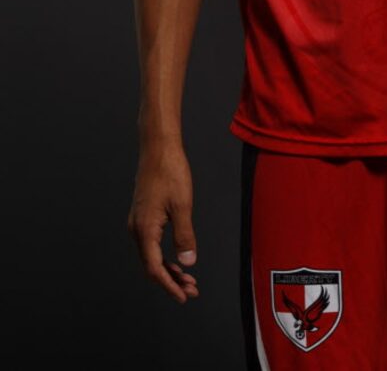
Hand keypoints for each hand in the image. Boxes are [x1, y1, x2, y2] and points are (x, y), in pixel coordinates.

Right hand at [127, 139, 198, 303]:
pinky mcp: (142, 215)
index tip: (184, 296)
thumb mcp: (183, 205)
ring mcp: (138, 222)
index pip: (155, 269)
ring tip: (187, 278)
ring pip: (151, 255)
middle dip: (171, 280)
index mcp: (145, 230)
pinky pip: (151, 244)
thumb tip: (188, 263)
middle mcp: (137, 229)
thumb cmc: (170, 172)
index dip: (169, 286)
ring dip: (168, 269)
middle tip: (192, 290)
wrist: (158, 148)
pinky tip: (176, 258)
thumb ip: (184, 236)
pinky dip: (163, 255)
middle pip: (152, 265)